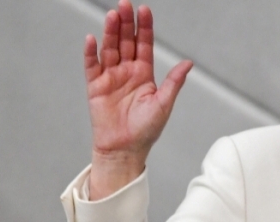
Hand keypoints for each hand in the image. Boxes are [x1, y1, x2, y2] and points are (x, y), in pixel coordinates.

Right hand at [83, 0, 191, 197]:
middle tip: (124, 4)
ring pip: (109, 49)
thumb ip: (174, 82)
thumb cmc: (147, 130)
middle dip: (125, 23)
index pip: (144, 44)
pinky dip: (90, 52)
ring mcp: (110, 77)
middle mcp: (127, 72)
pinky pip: (91, 65)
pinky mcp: (95, 86)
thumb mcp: (164, 103)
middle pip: (125, 41)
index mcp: (144, 74)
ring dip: (109, 32)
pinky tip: (92, 39)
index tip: (144, 10)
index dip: (144, 27)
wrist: (126, 149)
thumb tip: (189, 63)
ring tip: (112, 15)